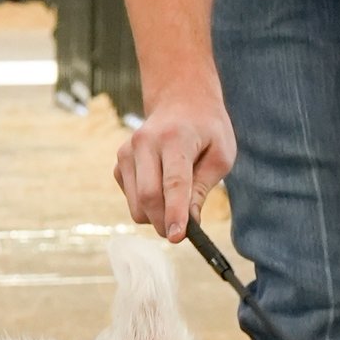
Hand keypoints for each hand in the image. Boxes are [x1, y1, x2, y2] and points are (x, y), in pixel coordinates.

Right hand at [116, 79, 236, 242]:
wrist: (180, 101)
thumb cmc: (207, 130)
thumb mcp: (221, 155)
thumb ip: (202, 188)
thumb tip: (189, 223)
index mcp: (175, 137)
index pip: (173, 182)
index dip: (175, 213)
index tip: (177, 238)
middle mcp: (144, 142)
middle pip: (149, 197)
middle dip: (165, 223)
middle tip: (182, 233)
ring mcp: (127, 151)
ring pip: (136, 204)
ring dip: (156, 216)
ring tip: (176, 201)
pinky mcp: (119, 162)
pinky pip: (131, 199)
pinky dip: (146, 204)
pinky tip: (161, 186)